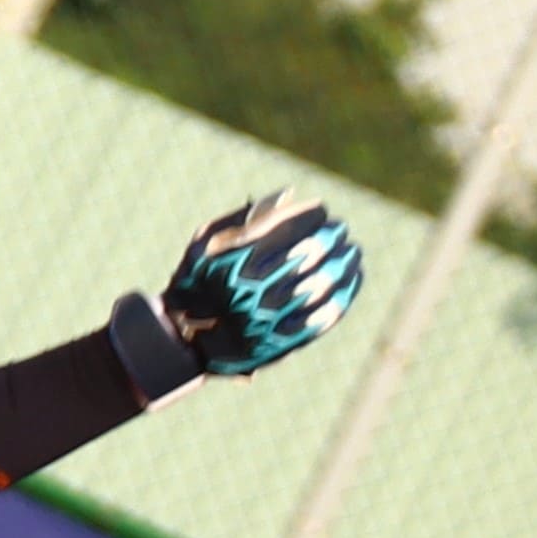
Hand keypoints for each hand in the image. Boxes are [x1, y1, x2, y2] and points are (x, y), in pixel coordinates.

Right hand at [157, 194, 363, 379]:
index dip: (311, 216)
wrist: (183, 338)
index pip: (287, 228)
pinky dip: (344, 294)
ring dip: (344, 264)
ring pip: (322, 284)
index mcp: (233, 259)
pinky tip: (352, 279)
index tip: (321, 211)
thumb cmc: (197, 280)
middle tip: (341, 230)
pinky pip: (323, 316)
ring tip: (352, 252)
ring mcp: (269, 317)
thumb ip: (244, 218)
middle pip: (309, 253)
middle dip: (331, 237)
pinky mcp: (282, 342)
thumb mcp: (205, 243)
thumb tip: (289, 195)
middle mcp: (252, 288)